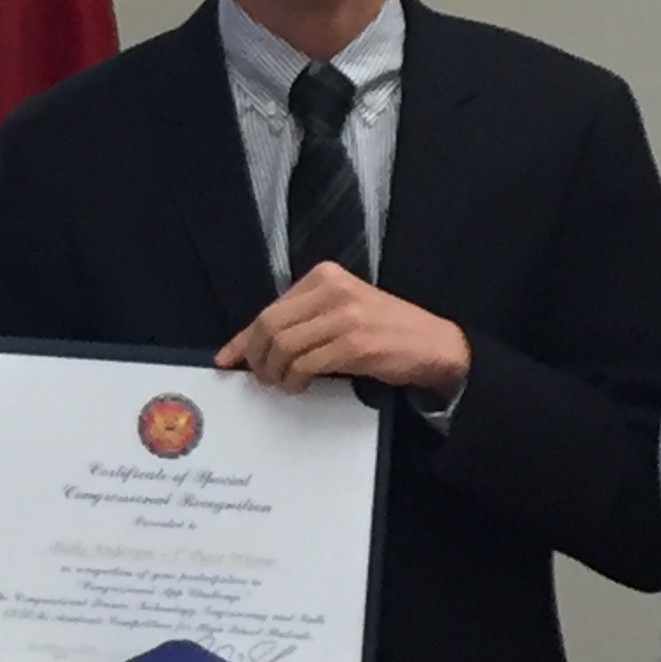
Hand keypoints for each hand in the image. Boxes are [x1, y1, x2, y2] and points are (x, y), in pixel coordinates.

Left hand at [216, 262, 469, 395]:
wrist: (433, 345)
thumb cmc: (384, 331)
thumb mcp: (340, 312)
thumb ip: (302, 321)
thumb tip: (252, 345)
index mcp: (325, 277)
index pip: (270, 308)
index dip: (244, 338)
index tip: (227, 359)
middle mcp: (332, 290)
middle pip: (270, 326)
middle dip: (257, 358)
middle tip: (262, 378)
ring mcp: (344, 316)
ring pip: (283, 346)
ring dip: (276, 373)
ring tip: (284, 383)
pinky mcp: (355, 343)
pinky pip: (306, 364)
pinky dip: (295, 379)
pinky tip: (300, 385)